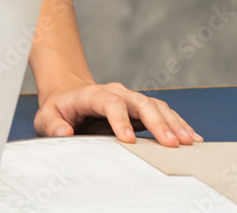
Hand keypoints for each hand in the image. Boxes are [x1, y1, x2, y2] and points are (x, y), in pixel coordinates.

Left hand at [34, 80, 203, 146]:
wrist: (68, 95)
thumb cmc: (58, 109)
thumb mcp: (46, 117)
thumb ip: (52, 125)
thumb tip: (65, 133)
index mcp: (91, 94)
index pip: (109, 102)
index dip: (119, 119)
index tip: (127, 139)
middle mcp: (115, 92)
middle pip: (139, 102)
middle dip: (157, 122)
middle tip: (171, 143)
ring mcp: (130, 98)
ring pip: (156, 105)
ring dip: (173, 123)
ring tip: (188, 142)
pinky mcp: (140, 108)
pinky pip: (163, 112)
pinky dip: (177, 123)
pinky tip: (191, 137)